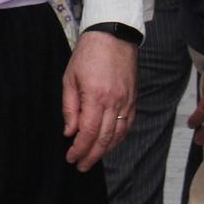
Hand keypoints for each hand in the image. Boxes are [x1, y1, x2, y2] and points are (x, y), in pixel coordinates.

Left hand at [62, 30, 136, 170]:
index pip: (89, 132)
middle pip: (105, 138)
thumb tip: (70, 131)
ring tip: (93, 159)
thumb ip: (70, 107)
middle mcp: (115, 102)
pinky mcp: (133, 99)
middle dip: (92, 155)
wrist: (113, 36)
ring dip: (106, 150)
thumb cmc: (88, 55)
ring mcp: (127, 102)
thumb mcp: (70, 79)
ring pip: (118, 135)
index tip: (71, 158)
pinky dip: (118, 138)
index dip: (80, 148)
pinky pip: (127, 125)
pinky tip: (110, 144)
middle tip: (81, 166)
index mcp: (96, 97)